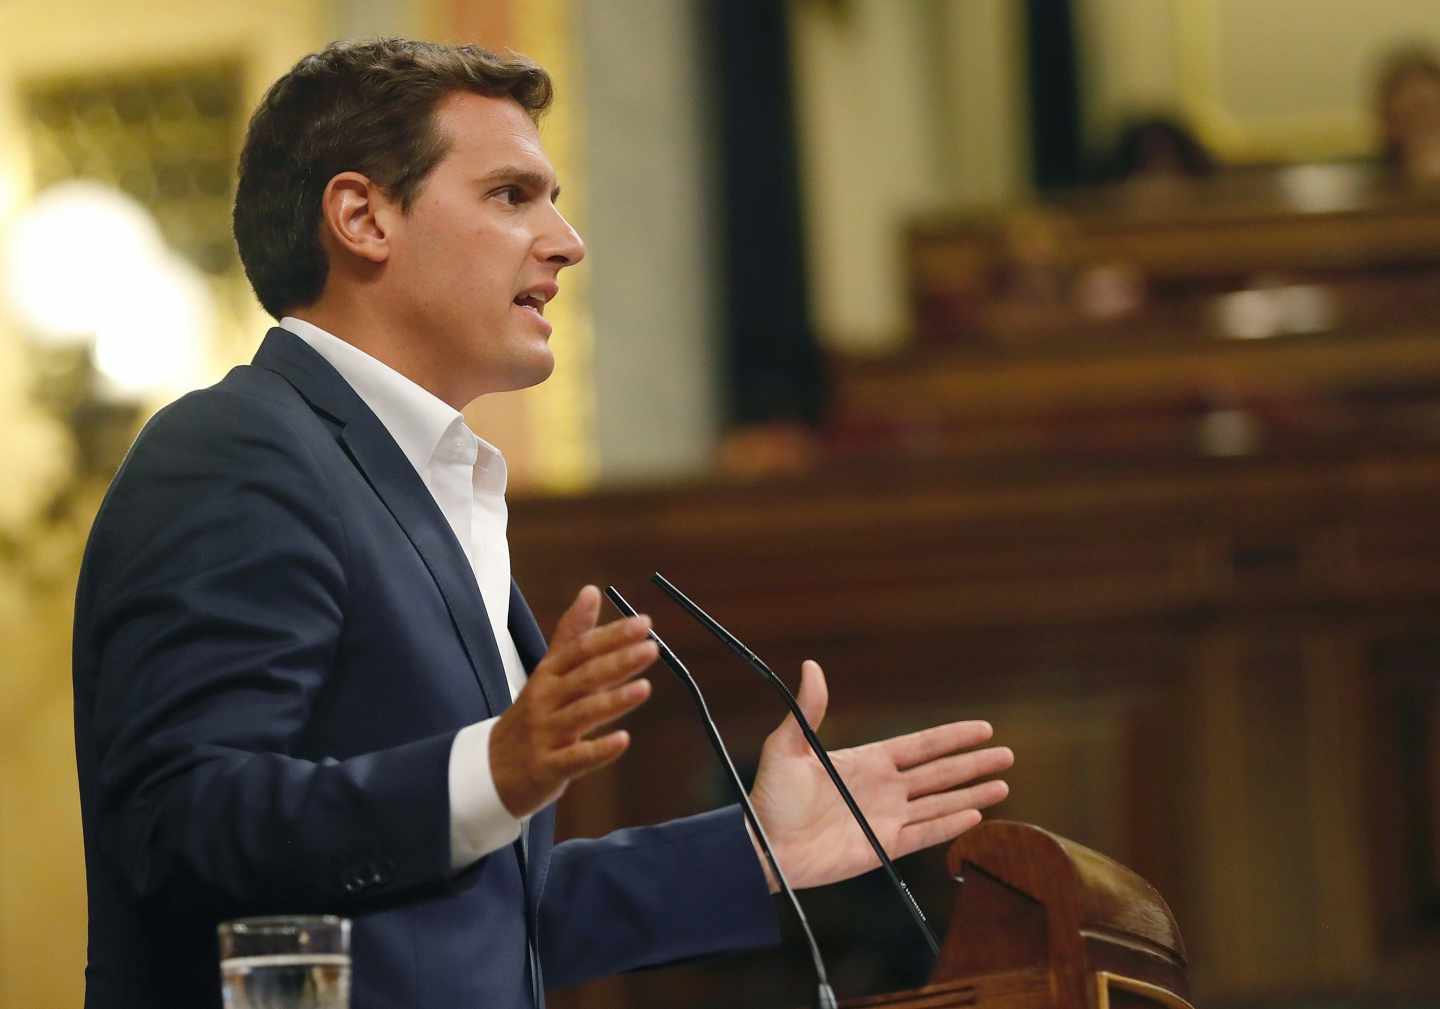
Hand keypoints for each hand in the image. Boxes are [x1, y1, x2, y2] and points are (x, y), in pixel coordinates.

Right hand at [490, 585, 655, 817]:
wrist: (491, 769)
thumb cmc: (531, 716)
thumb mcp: (547, 672)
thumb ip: (571, 635)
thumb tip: (591, 591)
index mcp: (548, 675)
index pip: (580, 649)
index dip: (612, 636)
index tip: (644, 624)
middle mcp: (546, 700)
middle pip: (583, 677)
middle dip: (617, 661)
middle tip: (651, 649)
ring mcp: (546, 734)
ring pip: (581, 714)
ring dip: (613, 701)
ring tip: (644, 688)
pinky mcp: (548, 767)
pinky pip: (575, 758)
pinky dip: (599, 750)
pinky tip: (623, 740)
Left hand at [748, 660, 1012, 891]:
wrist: (762, 847)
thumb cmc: (770, 797)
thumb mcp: (787, 747)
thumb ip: (808, 710)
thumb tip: (811, 666)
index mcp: (866, 762)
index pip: (920, 746)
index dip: (952, 737)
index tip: (982, 728)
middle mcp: (882, 788)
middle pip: (939, 773)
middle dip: (973, 763)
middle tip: (1007, 755)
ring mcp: (885, 818)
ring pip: (940, 803)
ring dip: (971, 793)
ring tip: (1003, 785)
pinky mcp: (882, 847)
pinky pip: (925, 834)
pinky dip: (950, 825)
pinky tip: (975, 815)